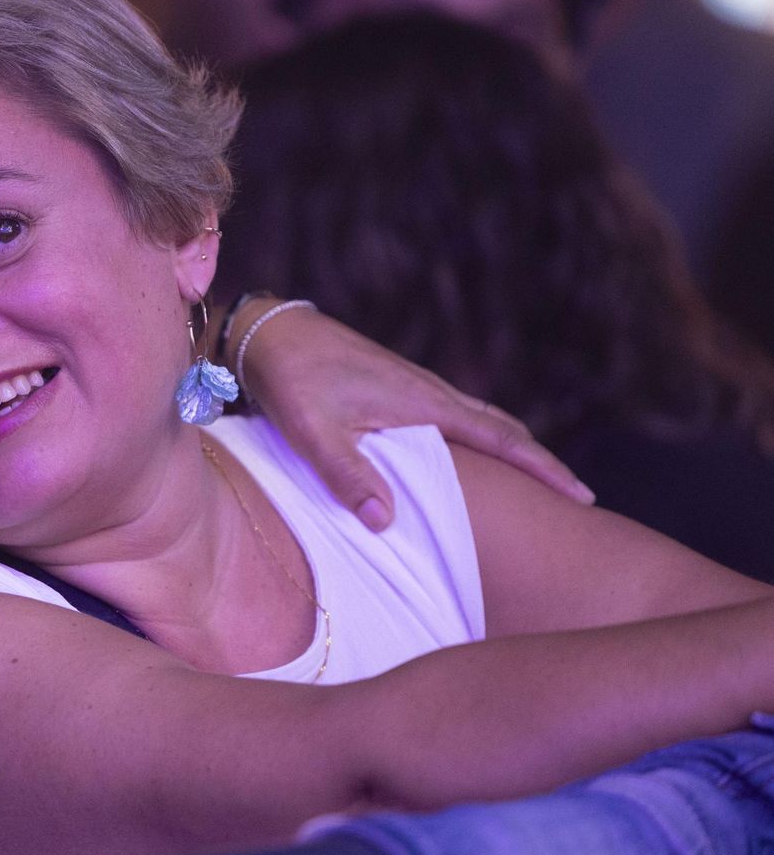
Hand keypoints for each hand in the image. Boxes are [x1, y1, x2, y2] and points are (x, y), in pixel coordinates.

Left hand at [231, 301, 593, 530]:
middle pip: (503, 429)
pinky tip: (469, 457)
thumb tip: (386, 524)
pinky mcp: (397, 388)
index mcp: (424, 403)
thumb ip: (347, 475)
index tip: (583, 495)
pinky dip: (479, 437)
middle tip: (574, 498)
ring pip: (480, 420)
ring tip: (533, 482)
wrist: (271, 330)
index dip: (543, 469)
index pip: (502, 439)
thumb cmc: (291, 378)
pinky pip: (455, 416)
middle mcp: (430, 392)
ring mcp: (415, 388)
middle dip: (539, 462)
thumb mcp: (313, 431)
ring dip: (511, 448)